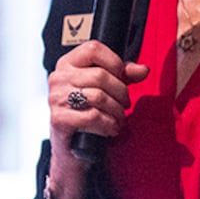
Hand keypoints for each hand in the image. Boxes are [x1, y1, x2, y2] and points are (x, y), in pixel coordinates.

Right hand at [44, 41, 148, 198]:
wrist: (71, 150)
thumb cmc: (88, 115)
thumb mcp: (105, 90)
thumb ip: (123, 76)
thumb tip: (143, 69)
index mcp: (67, 64)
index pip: (93, 48)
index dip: (115, 62)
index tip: (123, 77)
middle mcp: (58, 78)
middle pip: (100, 76)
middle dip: (121, 93)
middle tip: (125, 105)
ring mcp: (56, 99)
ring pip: (99, 97)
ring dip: (116, 111)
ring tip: (118, 118)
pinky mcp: (59, 120)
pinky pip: (93, 117)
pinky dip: (108, 124)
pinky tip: (110, 128)